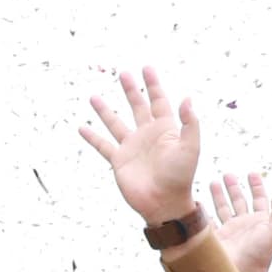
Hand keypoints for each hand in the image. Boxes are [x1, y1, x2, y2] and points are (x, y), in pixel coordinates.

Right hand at [79, 66, 204, 231]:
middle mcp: (147, 135)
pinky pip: (102, 145)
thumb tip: (187, 98)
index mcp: (165, 129)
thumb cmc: (181, 177)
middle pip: (138, 106)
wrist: (165, 203)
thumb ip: (189, 124)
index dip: (153, 84)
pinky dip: (92, 137)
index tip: (146, 68)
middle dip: (131, 89)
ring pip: (115, 123)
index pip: (159, 100)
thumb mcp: (190, 148)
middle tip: (123, 73)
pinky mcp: (119, 161)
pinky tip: (81, 127)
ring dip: (105, 110)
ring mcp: (132, 147)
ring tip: (93, 97)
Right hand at [203, 169, 271, 271]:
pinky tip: (199, 201)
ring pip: (223, 208)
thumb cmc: (261, 254)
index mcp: (259, 221)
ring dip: (219, 195)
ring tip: (214, 182)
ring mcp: (229, 230)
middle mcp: (244, 224)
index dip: (256, 186)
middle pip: (239, 201)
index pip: (259, 199)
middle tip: (228, 174)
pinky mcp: (215, 237)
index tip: (251, 173)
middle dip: (234, 187)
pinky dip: (203, 211)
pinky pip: (208, 221)